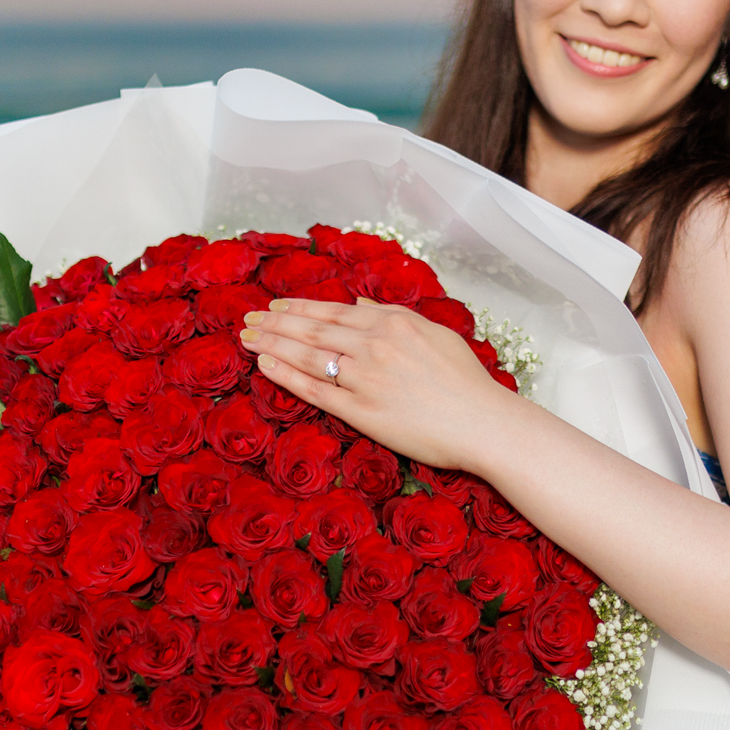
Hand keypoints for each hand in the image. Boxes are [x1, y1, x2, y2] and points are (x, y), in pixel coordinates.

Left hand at [238, 297, 524, 471]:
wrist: (482, 423)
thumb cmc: (466, 381)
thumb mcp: (435, 334)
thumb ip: (395, 316)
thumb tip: (360, 307)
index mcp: (392, 323)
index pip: (333, 311)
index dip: (299, 307)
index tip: (275, 306)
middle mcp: (374, 346)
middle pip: (312, 330)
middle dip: (275, 323)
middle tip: (247, 319)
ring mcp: (364, 378)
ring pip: (307, 355)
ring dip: (272, 344)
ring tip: (246, 338)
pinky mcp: (361, 411)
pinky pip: (314, 390)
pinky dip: (286, 376)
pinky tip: (264, 365)